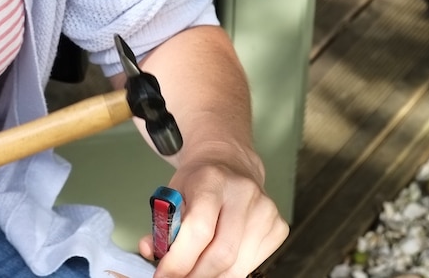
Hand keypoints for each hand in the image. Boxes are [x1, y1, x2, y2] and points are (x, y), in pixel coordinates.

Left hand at [138, 142, 288, 276]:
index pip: (199, 229)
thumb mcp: (173, 192)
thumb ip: (161, 223)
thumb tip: (150, 250)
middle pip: (221, 254)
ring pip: (237, 265)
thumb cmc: (199, 179)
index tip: (163, 274)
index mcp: (212, 179)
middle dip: (194, 275)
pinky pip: (252, 264)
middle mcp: (243, 192)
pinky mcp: (278, 227)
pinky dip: (230, 270)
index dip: (179, 260)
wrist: (229, 162)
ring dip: (212, 275)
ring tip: (195, 269)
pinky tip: (218, 259)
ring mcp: (265, 210)